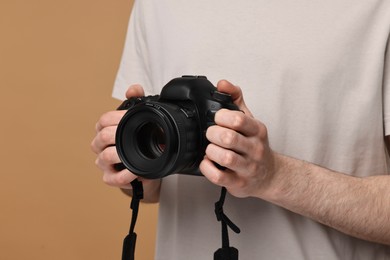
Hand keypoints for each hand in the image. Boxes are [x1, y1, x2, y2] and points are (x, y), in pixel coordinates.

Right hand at [91, 85, 145, 188]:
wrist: (149, 166)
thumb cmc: (140, 141)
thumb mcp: (139, 120)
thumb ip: (136, 101)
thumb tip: (134, 89)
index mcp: (105, 130)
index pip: (103, 120)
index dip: (116, 117)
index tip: (131, 117)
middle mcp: (101, 146)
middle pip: (101, 137)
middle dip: (117, 134)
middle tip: (134, 134)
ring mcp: (105, 163)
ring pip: (104, 157)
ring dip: (119, 154)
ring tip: (134, 152)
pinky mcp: (111, 178)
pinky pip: (113, 178)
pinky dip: (124, 175)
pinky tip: (135, 171)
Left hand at [199, 80, 275, 197]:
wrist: (269, 175)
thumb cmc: (255, 146)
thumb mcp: (250, 120)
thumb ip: (235, 100)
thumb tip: (222, 83)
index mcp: (257, 130)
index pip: (238, 119)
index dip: (221, 117)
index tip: (217, 119)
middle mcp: (254, 149)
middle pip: (228, 138)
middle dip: (212, 134)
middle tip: (211, 135)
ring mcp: (247, 168)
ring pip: (224, 158)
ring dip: (211, 151)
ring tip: (210, 149)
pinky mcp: (238, 183)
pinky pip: (218, 176)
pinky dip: (207, 168)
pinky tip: (208, 162)